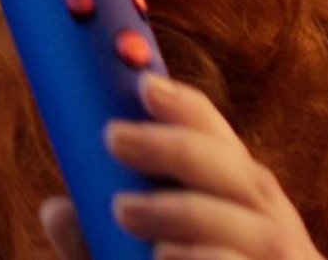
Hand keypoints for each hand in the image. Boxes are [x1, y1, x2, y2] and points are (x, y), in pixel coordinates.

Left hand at [38, 72, 326, 259]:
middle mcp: (271, 228)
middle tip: (113, 137)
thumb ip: (97, 242)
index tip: (144, 84)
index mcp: (241, 204)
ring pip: (244, 224)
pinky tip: (161, 257)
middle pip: (237, 172)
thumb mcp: (128, 258)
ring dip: (180, 208)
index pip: (220, 142)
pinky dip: (197, 258)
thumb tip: (56, 210)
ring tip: (123, 209)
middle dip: (174, 145)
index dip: (185, 107)